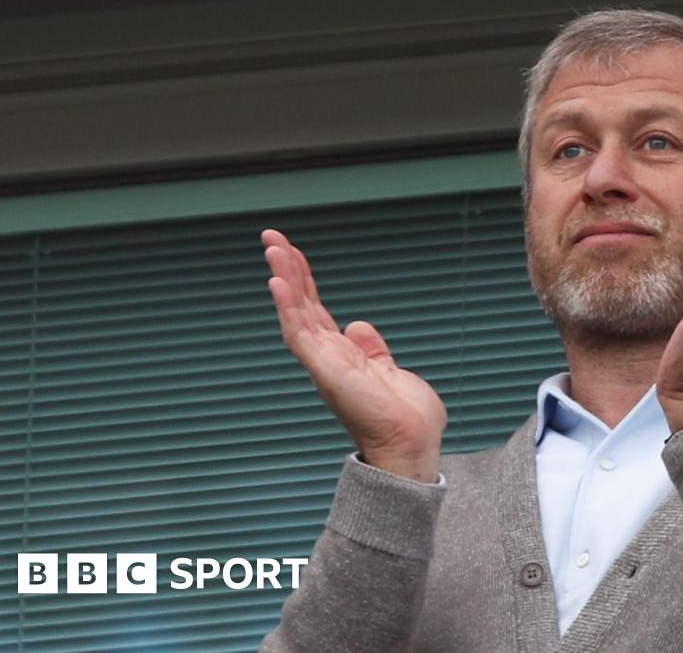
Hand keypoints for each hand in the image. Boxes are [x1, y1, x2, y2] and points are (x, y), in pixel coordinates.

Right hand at [261, 229, 445, 482]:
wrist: (411, 445)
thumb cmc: (406, 419)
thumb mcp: (390, 373)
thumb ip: (372, 350)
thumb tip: (358, 326)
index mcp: (342, 356)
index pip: (316, 310)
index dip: (303, 280)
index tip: (292, 251)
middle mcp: (327, 358)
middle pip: (301, 305)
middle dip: (286, 270)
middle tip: (271, 237)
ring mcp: (323, 364)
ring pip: (295, 313)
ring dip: (283, 279)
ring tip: (272, 247)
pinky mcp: (325, 370)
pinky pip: (299, 334)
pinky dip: (288, 307)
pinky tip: (278, 282)